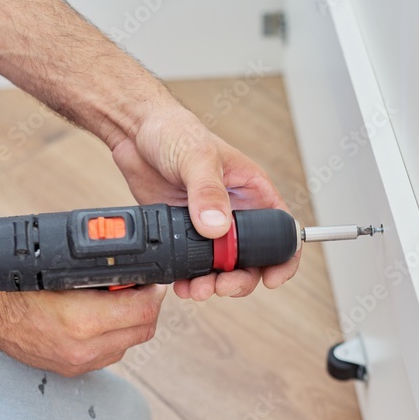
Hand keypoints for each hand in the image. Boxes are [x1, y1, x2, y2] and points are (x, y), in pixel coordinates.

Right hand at [0, 262, 165, 376]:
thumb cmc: (15, 283)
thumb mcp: (60, 267)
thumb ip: (100, 270)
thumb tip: (134, 267)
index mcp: (82, 320)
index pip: (144, 311)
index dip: (155, 293)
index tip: (153, 281)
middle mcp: (83, 347)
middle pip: (143, 330)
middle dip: (148, 307)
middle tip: (141, 288)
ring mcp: (78, 362)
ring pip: (130, 344)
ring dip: (132, 323)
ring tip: (120, 300)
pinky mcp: (72, 369)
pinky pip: (111, 353)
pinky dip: (115, 335)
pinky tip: (102, 318)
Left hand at [109, 104, 300, 300]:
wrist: (135, 133)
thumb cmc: (174, 131)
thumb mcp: (197, 157)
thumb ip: (208, 192)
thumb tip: (218, 227)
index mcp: (252, 192)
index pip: (281, 230)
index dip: (283, 258)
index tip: (272, 278)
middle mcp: (235, 212)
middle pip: (252, 260)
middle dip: (240, 279)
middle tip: (222, 286)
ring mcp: (209, 226)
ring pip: (222, 268)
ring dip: (213, 283)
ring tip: (196, 289)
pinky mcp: (185, 234)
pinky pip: (193, 264)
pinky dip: (189, 278)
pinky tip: (180, 282)